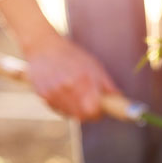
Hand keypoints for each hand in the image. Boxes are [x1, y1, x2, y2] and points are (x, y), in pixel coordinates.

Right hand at [0, 0, 118, 120]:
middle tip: (92, 106)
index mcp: (82, 79)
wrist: (43, 46)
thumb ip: (107, 84)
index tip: (102, 110)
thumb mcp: (94, 65)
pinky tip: (66, 95)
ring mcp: (53, 92)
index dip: (99, 113)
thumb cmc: (73, 55)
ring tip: (78, 97)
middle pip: (82, 115)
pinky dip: (65, 107)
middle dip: (90, 114)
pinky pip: (58, 109)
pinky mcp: (43, 94)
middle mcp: (66, 87)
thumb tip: (118, 98)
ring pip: (70, 114)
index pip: (93, 110)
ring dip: (77, 110)